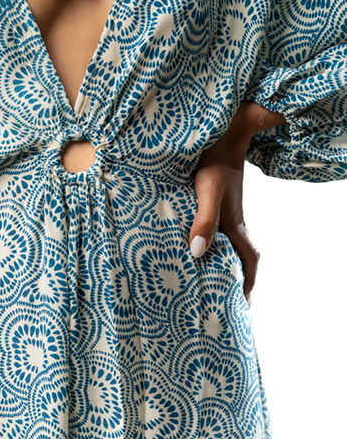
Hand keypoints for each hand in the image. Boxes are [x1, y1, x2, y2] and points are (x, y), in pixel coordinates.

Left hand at [188, 101, 286, 306]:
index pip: (249, 261)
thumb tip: (198, 253)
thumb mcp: (208, 191)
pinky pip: (213, 230)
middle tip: (220, 302)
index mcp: (236, 225)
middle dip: (233, 280)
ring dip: (218, 262)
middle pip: (239, 257)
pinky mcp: (212, 201)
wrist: (219, 133)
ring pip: (225, 244)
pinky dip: (206, 243)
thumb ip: (204, 220)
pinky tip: (188, 245)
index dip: (247, 284)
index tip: (242, 306)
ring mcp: (223, 211)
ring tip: (202, 281)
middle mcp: (233, 221)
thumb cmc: (214, 161)